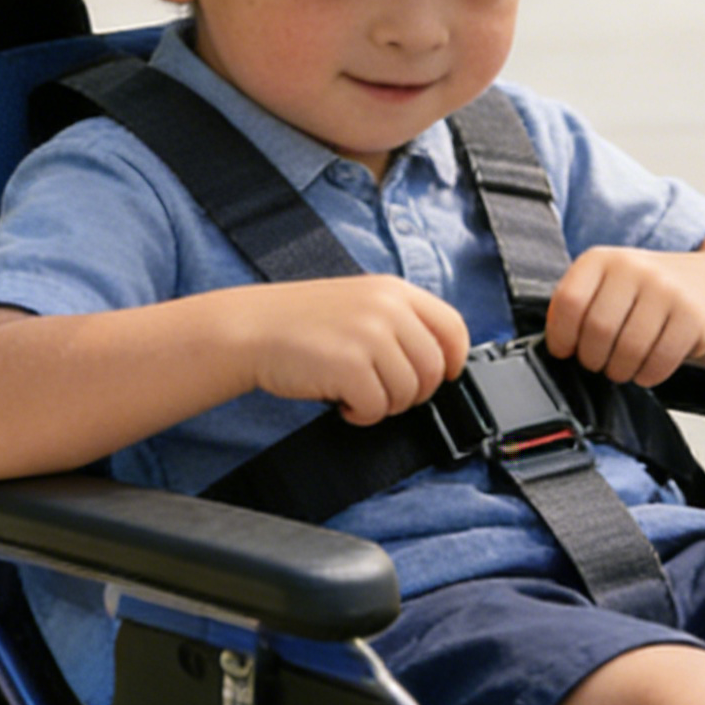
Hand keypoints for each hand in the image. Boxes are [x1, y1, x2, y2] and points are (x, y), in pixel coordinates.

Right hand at [243, 276, 469, 425]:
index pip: (453, 326)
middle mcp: (387, 309)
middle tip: (380, 391)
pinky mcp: (351, 366)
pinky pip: (378, 408)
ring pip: (408, 393)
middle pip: (434, 369)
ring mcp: (370, 336)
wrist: (250, 329)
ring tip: (354, 393)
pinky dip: (360, 414)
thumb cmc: (299, 321)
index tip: (443, 375)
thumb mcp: (357, 302)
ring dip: (384, 405)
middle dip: (412, 392)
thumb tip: (435, 361)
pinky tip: (340, 402)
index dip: (454, 359)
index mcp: (393, 290)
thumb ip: (397, 321)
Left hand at [545, 246, 704, 387]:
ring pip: (629, 351)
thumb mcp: (604, 286)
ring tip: (621, 366)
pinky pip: (660, 362)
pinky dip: (647, 375)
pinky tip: (646, 367)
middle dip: (592, 359)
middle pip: (598, 330)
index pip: (569, 301)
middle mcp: (633, 267)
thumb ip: (577, 308)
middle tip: (599, 361)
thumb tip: (558, 348)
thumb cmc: (642, 294)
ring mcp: (666, 290)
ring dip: (619, 370)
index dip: (561, 335)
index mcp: (600, 259)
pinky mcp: (693, 316)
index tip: (565, 349)